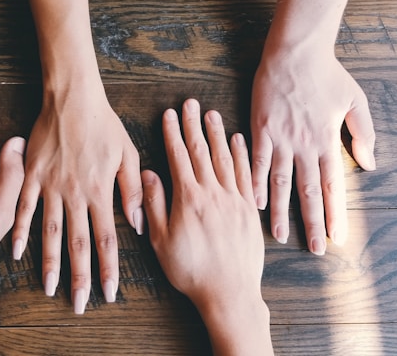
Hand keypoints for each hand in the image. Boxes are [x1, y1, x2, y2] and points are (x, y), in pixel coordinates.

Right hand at [12, 81, 142, 313]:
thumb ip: (132, 190)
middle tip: (79, 303)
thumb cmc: (103, 124)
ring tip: (50, 288)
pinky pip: (23, 208)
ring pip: (50, 232)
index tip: (109, 292)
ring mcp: (50, 186)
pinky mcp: (32, 175)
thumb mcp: (128, 154)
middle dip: (80, 277)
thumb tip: (138, 224)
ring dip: (50, 263)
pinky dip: (20, 231)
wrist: (72, 97)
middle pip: (78, 243)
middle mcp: (75, 194)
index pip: (106, 239)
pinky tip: (16, 252)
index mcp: (100, 191)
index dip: (108, 269)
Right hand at [142, 99, 271, 354]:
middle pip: (202, 152)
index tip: (169, 114)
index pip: (179, 157)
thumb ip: (154, 204)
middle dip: (194, 125)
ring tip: (212, 114)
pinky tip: (238, 141)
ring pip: (225, 159)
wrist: (229, 293)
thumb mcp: (161, 240)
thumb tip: (148, 174)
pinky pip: (246, 175)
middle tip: (191, 103)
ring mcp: (234, 200)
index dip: (173, 133)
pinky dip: (242, 155)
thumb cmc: (190, 270)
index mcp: (188, 199)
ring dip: (217, 134)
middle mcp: (213, 193)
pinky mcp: (249, 210)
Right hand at [251, 49, 375, 253]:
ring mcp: (280, 139)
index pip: (332, 185)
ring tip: (278, 236)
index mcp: (327, 141)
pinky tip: (254, 202)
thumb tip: (369, 164)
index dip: (335, 213)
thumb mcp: (355, 101)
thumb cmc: (326, 74)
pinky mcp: (260, 129)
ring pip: (281, 182)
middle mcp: (304, 145)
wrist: (295, 53)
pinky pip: (257, 161)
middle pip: (308, 191)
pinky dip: (255, 183)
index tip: (337, 237)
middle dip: (312, 222)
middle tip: (314, 249)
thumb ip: (363, 134)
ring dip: (280, 211)